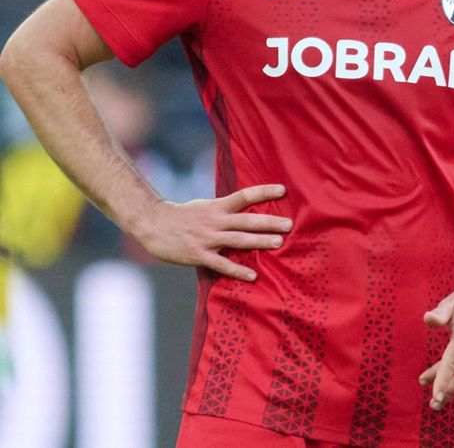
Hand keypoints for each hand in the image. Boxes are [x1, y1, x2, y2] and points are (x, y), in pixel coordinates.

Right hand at [132, 184, 290, 280]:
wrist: (151, 224)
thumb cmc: (181, 216)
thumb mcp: (204, 206)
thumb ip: (223, 209)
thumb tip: (245, 206)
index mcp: (217, 207)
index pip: (244, 196)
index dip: (263, 192)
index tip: (282, 190)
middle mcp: (214, 221)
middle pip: (246, 220)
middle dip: (269, 222)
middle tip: (289, 224)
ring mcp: (207, 238)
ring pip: (237, 240)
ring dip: (259, 242)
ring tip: (279, 244)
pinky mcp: (198, 255)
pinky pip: (221, 264)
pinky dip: (237, 270)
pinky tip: (253, 275)